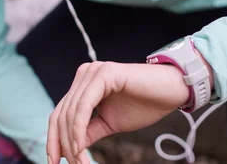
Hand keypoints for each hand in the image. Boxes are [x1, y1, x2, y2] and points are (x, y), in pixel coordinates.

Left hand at [46, 61, 190, 163]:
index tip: (54, 162)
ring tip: (80, 162)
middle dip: (63, 144)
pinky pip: (84, 106)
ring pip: (70, 112)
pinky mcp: (104, 74)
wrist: (172, 91)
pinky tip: (79, 146)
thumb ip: (88, 131)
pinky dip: (78, 128)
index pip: (60, 113)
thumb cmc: (144, 104)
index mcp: (84, 84)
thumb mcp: (110, 123)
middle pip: (61, 114)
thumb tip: (69, 147)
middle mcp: (85, 74)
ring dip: (71, 142)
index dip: (53, 139)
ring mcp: (93, 72)